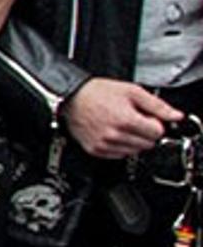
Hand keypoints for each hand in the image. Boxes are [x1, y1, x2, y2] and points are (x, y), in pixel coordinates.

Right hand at [63, 76, 178, 160]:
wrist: (71, 97)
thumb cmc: (98, 92)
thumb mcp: (131, 91)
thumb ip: (157, 105)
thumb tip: (175, 116)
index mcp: (126, 120)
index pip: (157, 132)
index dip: (154, 123)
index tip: (146, 117)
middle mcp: (114, 135)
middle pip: (148, 143)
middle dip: (145, 132)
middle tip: (133, 120)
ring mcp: (104, 144)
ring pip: (135, 151)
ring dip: (133, 140)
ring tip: (121, 125)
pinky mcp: (95, 150)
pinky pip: (119, 155)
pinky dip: (120, 146)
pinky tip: (113, 133)